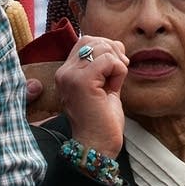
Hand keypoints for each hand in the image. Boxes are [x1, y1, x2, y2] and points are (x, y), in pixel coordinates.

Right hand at [56, 35, 127, 155]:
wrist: (98, 145)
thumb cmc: (102, 120)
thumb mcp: (103, 85)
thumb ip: (104, 65)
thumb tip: (116, 44)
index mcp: (66, 73)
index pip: (85, 41)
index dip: (105, 48)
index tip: (115, 67)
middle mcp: (64, 73)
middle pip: (92, 40)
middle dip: (113, 51)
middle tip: (120, 71)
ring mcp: (70, 76)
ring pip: (101, 48)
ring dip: (117, 63)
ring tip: (115, 83)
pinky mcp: (82, 82)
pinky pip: (108, 60)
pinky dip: (119, 71)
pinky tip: (115, 88)